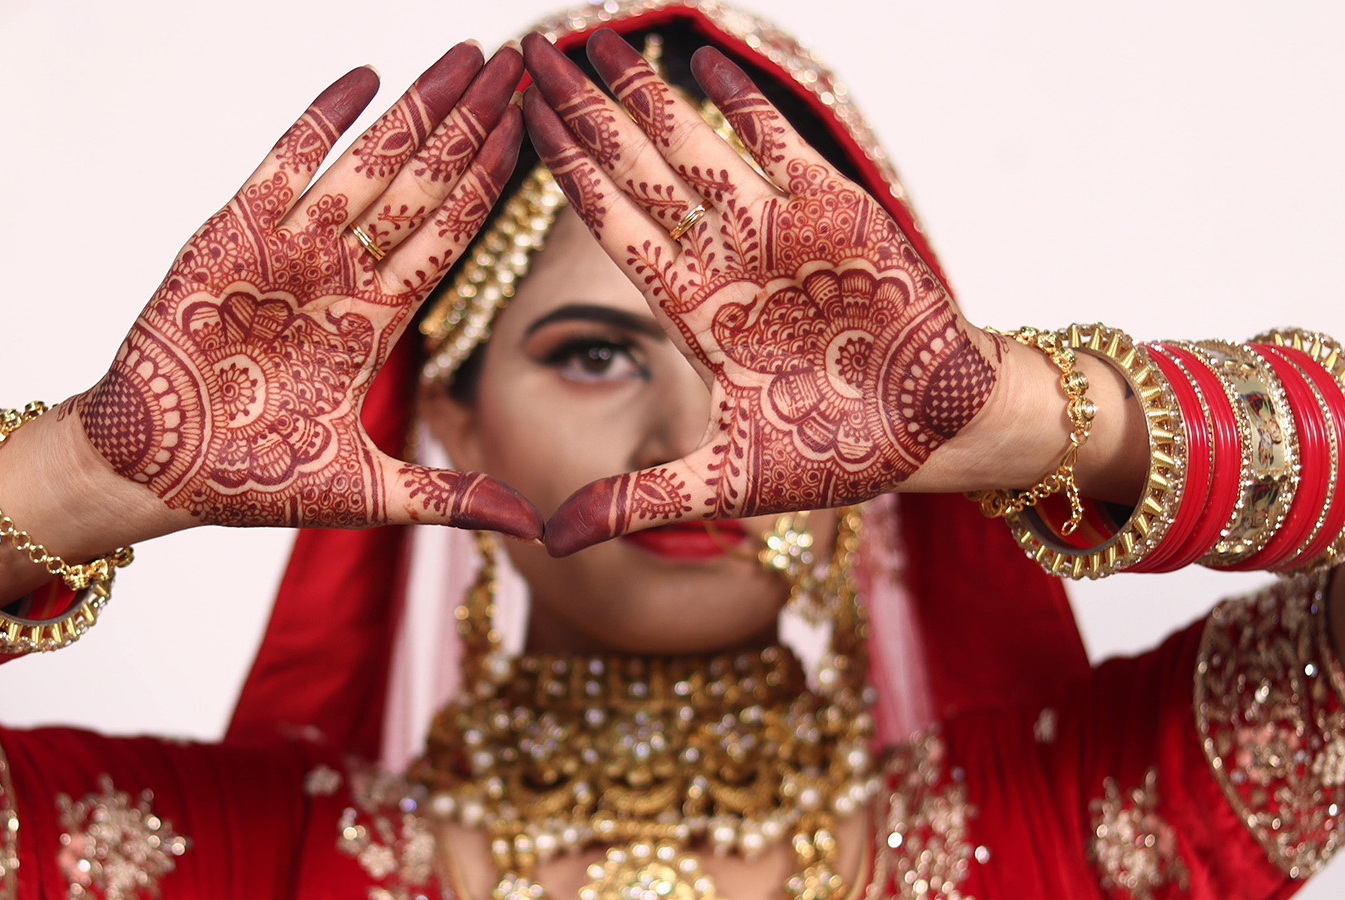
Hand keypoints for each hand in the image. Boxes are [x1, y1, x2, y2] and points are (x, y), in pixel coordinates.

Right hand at [74, 43, 541, 538]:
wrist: (153, 473)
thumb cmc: (248, 481)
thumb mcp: (365, 492)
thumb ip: (449, 498)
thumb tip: (537, 528)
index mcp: (376, 321)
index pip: (453, 236)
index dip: (495, 183)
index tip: (536, 133)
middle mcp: (342, 274)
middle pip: (426, 186)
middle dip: (474, 125)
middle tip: (520, 66)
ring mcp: (290, 250)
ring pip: (370, 165)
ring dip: (419, 110)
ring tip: (468, 56)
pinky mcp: (231, 237)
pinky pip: (285, 166)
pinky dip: (322, 122)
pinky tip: (366, 78)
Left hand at [522, 31, 1004, 554]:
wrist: (934, 431)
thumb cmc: (835, 453)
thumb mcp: (725, 480)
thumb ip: (639, 500)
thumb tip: (550, 542)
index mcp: (690, 310)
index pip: (609, 225)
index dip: (565, 174)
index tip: (519, 125)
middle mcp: (722, 259)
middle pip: (636, 171)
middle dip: (585, 114)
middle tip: (529, 55)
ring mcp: (776, 230)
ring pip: (697, 147)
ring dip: (648, 94)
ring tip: (599, 41)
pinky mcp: (836, 213)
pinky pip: (780, 147)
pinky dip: (744, 108)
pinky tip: (702, 62)